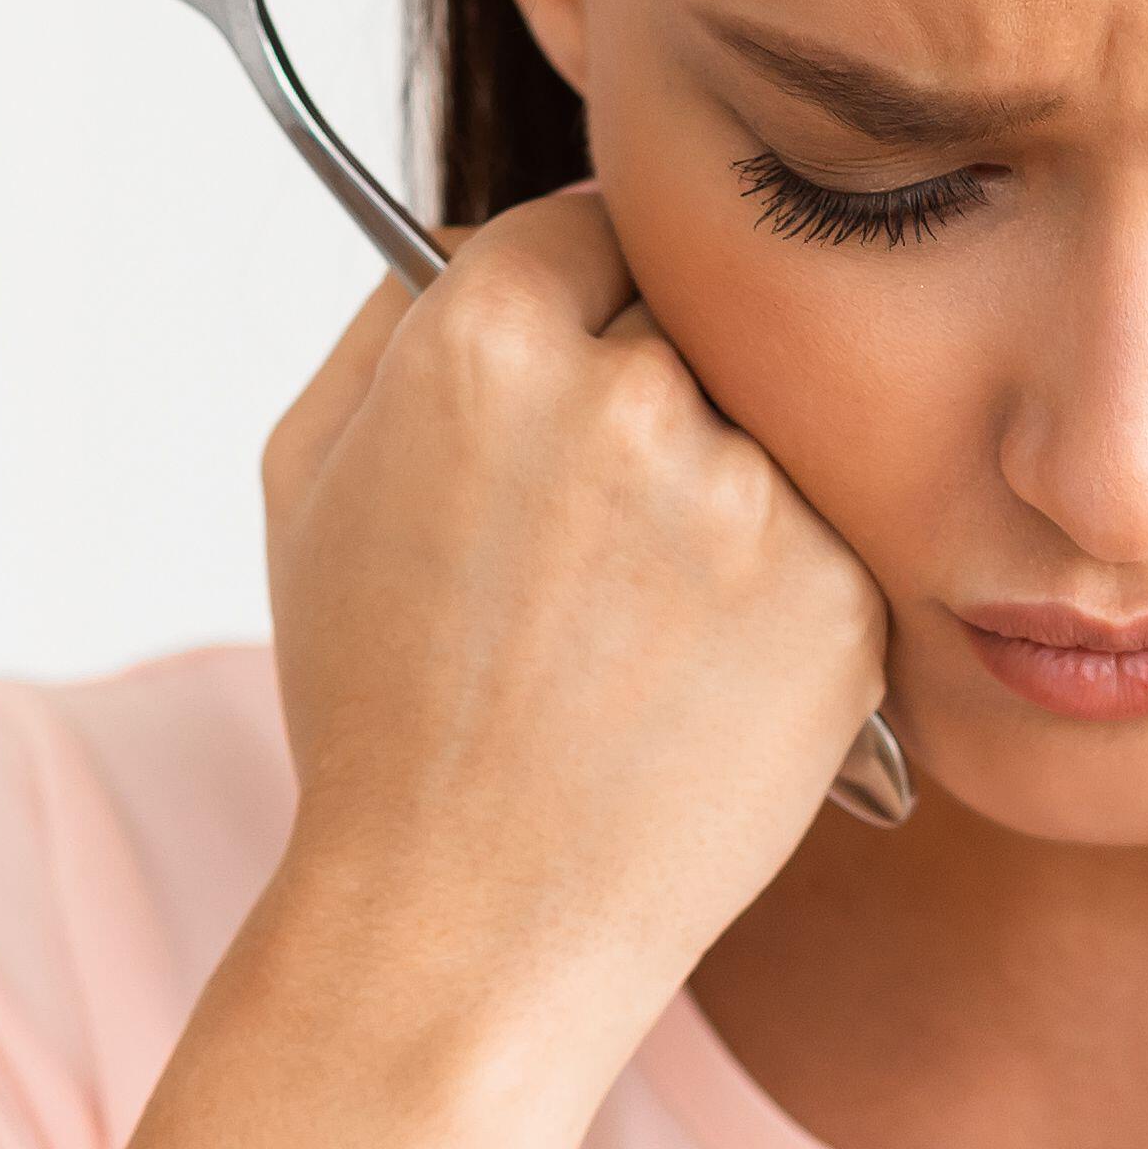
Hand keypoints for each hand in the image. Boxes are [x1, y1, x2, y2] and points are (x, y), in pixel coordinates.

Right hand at [254, 186, 893, 1030]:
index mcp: (485, 339)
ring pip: (769, 430)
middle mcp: (630, 394)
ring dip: (726, 492)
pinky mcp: (841, 599)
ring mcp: (753, 498)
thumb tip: (474, 231)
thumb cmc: (378, 711)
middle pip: (691, 318)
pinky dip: (781, 596)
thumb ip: (390, 320)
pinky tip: (696, 681)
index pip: (588, 224)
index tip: (582, 368)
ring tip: (639, 623)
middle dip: (659, 391)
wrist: (468, 924)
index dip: (582, 304)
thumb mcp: (306, 480)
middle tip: (607, 521)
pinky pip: (825, 541)